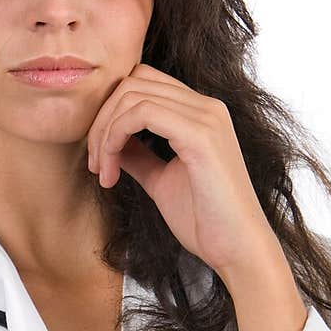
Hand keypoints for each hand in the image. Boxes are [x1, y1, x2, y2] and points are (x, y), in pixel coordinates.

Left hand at [86, 62, 279, 277]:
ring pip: (133, 95)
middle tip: (93, 164)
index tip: (99, 158)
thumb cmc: (206, 221)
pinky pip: (141, 112)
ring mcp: (206, 117)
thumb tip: (111, 143)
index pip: (143, 83)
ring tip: (102, 172)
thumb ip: (139, 156)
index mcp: (200, 114)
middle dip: (101, 120)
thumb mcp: (161, 181)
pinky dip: (115, 137)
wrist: (237, 249)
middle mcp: (206, 106)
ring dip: (104, 133)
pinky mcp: (200, 134)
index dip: (110, 113)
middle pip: (133, 82)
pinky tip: (112, 170)